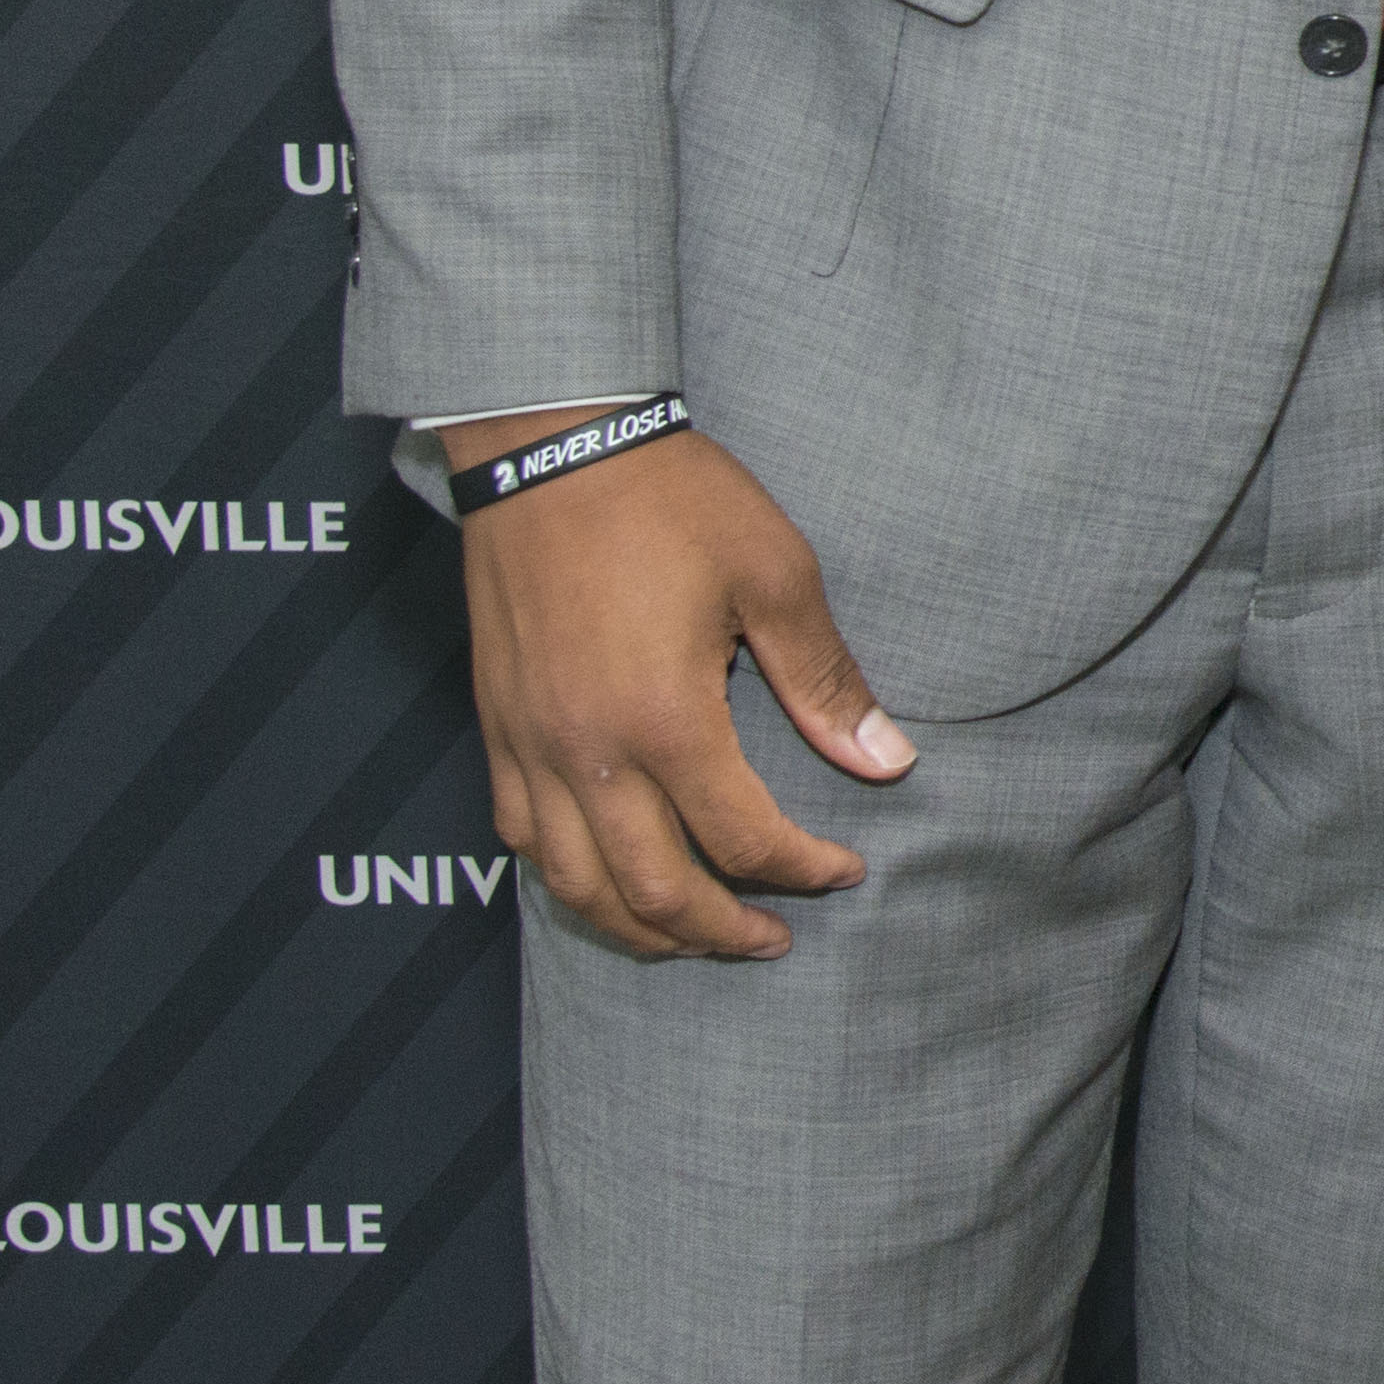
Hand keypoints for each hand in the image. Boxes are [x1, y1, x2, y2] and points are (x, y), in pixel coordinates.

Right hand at [448, 409, 911, 959]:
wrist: (551, 444)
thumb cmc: (670, 498)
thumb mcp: (775, 574)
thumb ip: (825, 679)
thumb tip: (887, 760)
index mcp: (664, 720)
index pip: (742, 839)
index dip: (801, 870)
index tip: (846, 871)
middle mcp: (587, 754)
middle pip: (651, 893)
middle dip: (721, 932)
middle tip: (774, 939)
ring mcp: (530, 747)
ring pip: (574, 885)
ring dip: (639, 928)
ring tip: (696, 933)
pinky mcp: (497, 727)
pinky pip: (519, 838)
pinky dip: (568, 878)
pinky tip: (607, 875)